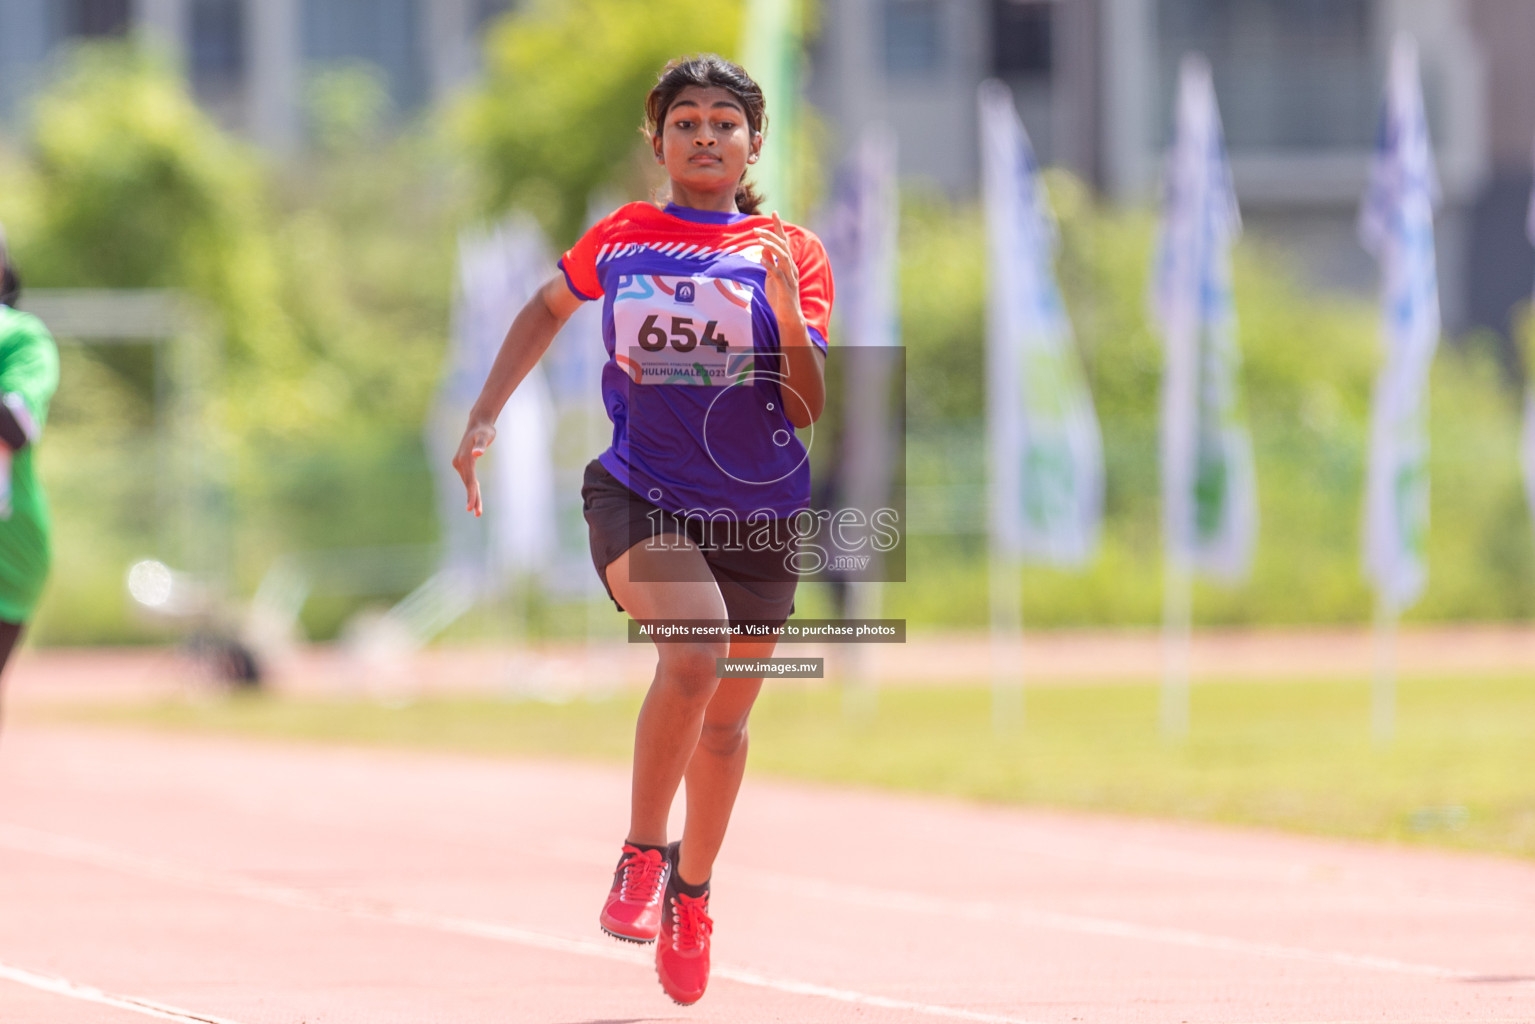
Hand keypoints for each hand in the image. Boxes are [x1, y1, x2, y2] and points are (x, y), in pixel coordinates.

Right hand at [451, 420, 495, 516]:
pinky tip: (475, 496)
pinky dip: (471, 488)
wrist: (478, 423)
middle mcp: (459, 463)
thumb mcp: (485, 436)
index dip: (470, 494)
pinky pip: (468, 478)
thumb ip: (482, 445)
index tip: (471, 507)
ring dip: (472, 495)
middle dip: (472, 499)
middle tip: (478, 514)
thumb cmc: (484, 430)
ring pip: (467, 482)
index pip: (469, 480)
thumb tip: (478, 453)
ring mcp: (460, 463)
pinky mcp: (462, 463)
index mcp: (464, 459)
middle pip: (468, 484)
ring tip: (478, 511)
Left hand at [753, 212, 803, 332]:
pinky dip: (770, 266)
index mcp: (788, 263)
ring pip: (783, 257)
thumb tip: (764, 247)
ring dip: (771, 247)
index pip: (784, 241)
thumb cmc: (780, 297)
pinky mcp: (786, 288)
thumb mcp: (772, 276)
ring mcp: (790, 278)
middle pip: (783, 246)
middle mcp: (791, 268)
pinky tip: (761, 260)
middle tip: (755, 229)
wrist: (788, 317)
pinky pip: (778, 274)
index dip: (779, 227)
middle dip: (770, 235)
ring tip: (759, 240)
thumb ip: (770, 262)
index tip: (774, 212)